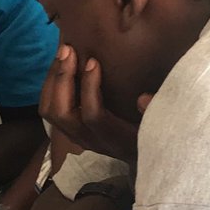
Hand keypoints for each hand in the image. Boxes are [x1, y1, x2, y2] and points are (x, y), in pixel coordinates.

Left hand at [38, 44, 147, 165]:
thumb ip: (154, 115)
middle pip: (62, 113)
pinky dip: (50, 87)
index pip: (92, 115)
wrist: (141, 159)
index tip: (93, 62)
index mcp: (113, 138)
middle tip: (68, 50)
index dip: (89, 88)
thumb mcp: (158, 129)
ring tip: (61, 55)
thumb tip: (143, 98)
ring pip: (50, 112)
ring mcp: (77, 137)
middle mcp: (90, 140)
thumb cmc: (151, 137)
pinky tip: (60, 67)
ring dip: (52, 81)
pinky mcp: (70, 132)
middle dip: (62, 79)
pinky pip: (50, 111)